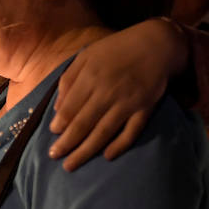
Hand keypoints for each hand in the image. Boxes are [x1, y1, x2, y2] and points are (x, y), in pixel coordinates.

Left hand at [49, 18, 184, 170]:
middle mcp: (107, 91)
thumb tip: (56, 109)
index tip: (53, 136)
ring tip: (71, 165)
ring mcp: (127, 102)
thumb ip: (69, 80)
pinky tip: (107, 156)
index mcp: (90, 77)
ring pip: (103, 132)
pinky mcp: (145, 108)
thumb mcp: (87, 56)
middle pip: (82, 124)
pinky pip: (131, 131)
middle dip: (67, 144)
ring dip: (85, 151)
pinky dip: (119, 145)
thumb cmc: (116, 50)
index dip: (59, 125)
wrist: (155, 43)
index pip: (69, 108)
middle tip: (55, 157)